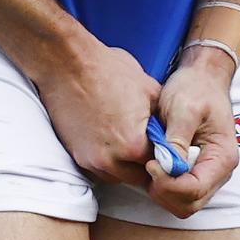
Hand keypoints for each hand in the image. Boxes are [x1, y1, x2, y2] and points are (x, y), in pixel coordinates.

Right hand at [36, 32, 160, 186]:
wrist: (69, 64)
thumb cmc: (107, 70)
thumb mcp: (149, 89)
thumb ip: (162, 117)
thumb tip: (170, 129)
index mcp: (133, 145)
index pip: (159, 164)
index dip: (163, 153)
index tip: (162, 144)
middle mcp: (111, 160)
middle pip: (137, 176)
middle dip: (144, 161)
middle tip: (146, 141)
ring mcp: (91, 160)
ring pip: (117, 176)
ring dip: (125, 164)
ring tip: (126, 136)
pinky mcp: (77, 155)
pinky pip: (99, 168)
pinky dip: (107, 159)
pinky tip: (109, 137)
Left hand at [146, 44, 238, 217]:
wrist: (203, 76)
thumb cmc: (196, 87)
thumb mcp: (184, 107)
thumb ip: (177, 139)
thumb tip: (167, 167)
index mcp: (222, 156)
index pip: (195, 189)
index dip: (169, 184)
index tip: (150, 164)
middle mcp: (219, 170)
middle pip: (190, 202)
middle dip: (165, 191)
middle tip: (148, 165)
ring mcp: (209, 172)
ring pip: (184, 203)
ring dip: (163, 190)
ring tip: (151, 163)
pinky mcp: (197, 170)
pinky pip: (181, 192)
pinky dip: (165, 185)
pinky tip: (156, 163)